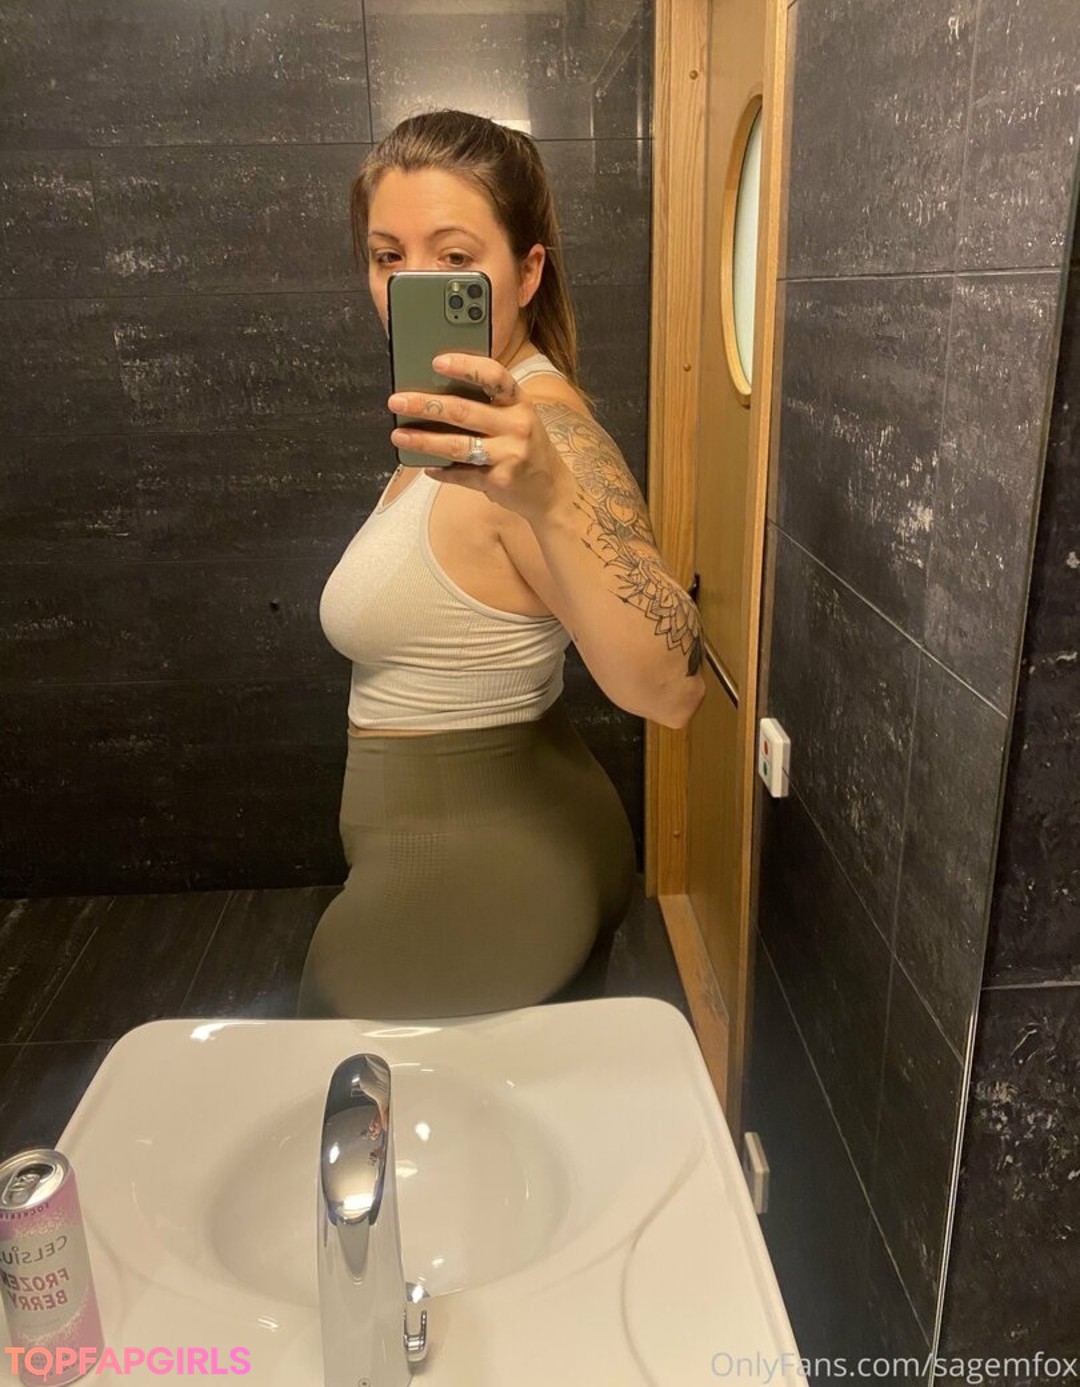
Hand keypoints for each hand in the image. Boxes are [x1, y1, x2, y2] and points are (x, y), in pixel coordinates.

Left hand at [387, 353, 574, 521]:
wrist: (552, 491)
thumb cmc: (526, 448)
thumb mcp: (516, 419)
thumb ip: (487, 406)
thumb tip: (436, 395)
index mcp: (519, 402)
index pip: (494, 376)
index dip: (465, 366)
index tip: (437, 361)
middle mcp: (517, 425)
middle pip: (464, 411)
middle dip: (426, 405)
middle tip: (397, 401)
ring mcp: (509, 454)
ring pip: (457, 445)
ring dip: (423, 441)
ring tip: (398, 436)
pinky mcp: (500, 481)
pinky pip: (462, 475)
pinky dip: (440, 472)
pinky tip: (425, 467)